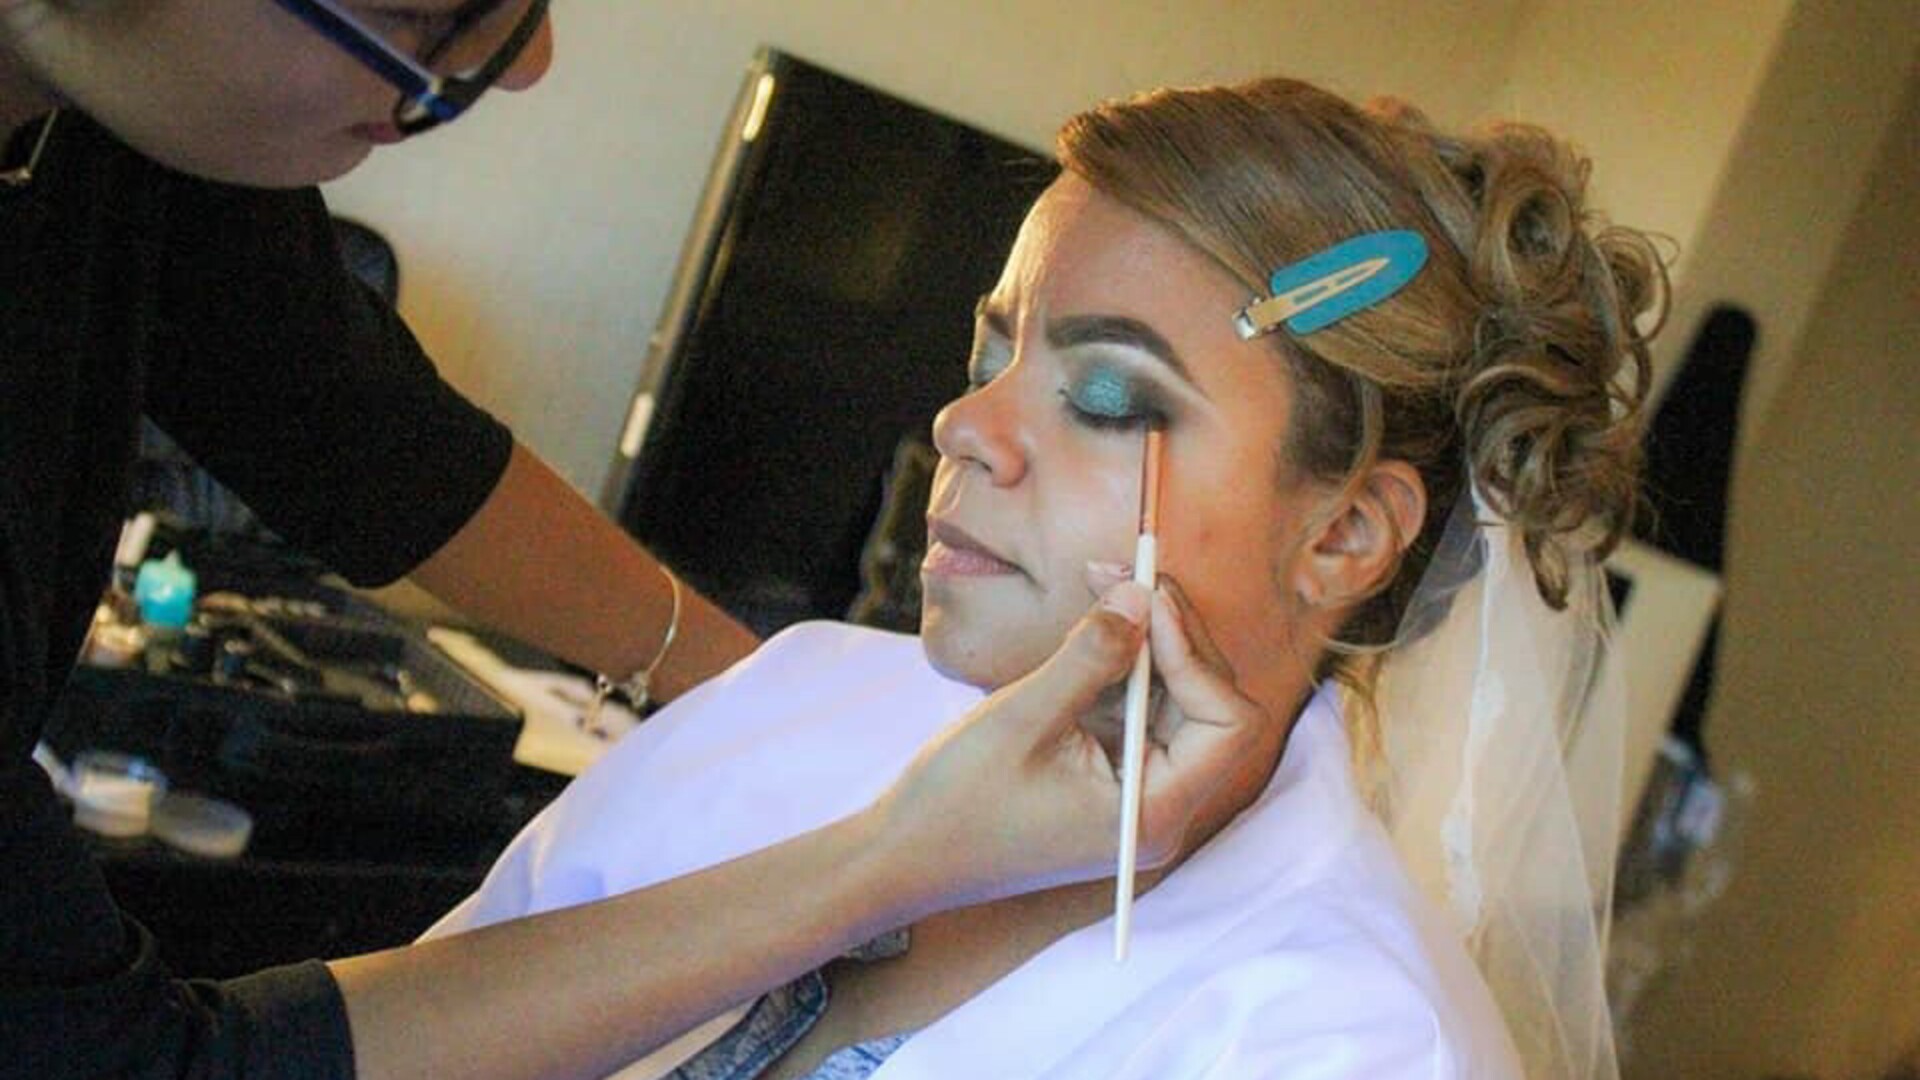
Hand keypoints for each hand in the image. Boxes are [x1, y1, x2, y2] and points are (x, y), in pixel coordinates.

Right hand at [861, 575, 1269, 914]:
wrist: (903, 858)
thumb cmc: (956, 805)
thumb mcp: (1021, 719)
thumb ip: (1089, 657)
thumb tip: (1140, 596)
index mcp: (1152, 812)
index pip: (1226, 723)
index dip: (1194, 654)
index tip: (1147, 602)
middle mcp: (1157, 808)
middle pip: (1208, 704)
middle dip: (1171, 634)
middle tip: (1125, 572)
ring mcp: (1134, 792)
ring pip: (1174, 701)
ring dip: (1144, 641)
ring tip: (1103, 583)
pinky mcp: (1107, 775)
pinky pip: (1136, 710)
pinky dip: (1119, 664)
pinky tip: (1090, 625)